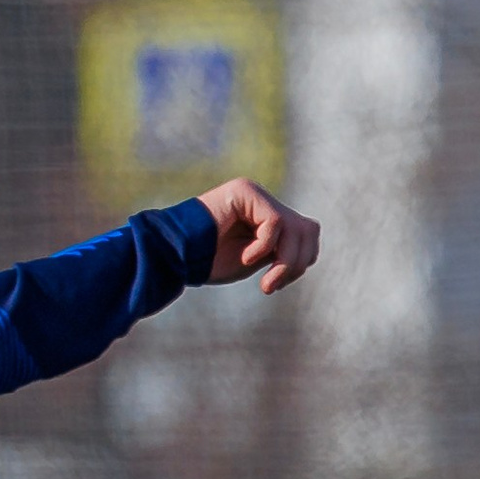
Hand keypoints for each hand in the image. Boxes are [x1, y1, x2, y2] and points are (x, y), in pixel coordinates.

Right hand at [197, 178, 318, 293]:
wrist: (172, 255)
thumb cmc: (206, 261)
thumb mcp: (253, 260)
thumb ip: (279, 253)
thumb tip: (307, 253)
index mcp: (267, 216)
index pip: (306, 234)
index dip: (299, 262)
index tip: (274, 284)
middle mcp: (264, 201)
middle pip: (308, 229)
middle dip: (297, 263)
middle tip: (270, 286)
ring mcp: (255, 194)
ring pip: (296, 227)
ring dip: (285, 261)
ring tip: (265, 284)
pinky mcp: (246, 192)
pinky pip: (274, 222)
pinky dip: (264, 247)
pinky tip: (246, 259)